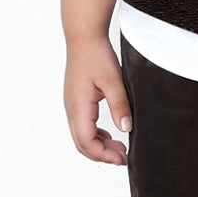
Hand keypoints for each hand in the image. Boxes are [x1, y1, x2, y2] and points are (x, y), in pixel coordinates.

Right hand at [64, 33, 132, 164]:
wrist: (84, 37)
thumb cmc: (96, 55)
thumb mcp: (113, 80)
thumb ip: (120, 105)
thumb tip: (126, 128)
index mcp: (78, 107)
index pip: (87, 142)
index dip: (104, 155)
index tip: (122, 159)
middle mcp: (71, 109)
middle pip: (82, 144)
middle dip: (102, 154)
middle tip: (124, 157)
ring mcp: (72, 106)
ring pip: (81, 136)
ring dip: (99, 145)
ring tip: (120, 147)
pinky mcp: (76, 101)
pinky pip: (83, 126)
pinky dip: (96, 135)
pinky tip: (111, 133)